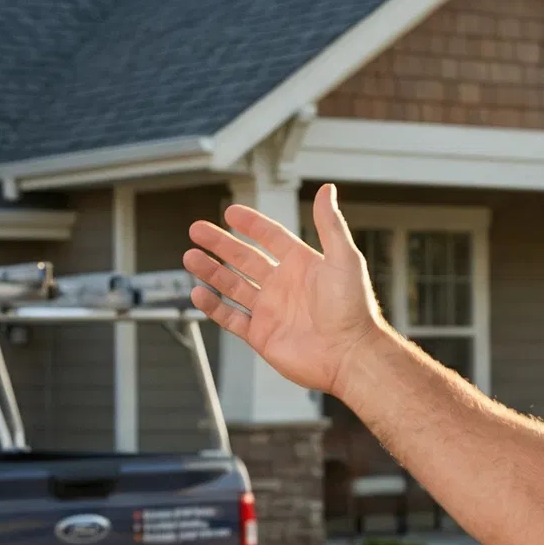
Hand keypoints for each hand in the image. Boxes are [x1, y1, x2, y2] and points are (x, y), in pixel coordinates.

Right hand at [183, 184, 387, 396]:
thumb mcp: (344, 258)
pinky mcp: (262, 335)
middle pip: (245, 259)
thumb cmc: (354, 308)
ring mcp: (272, 311)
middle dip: (220, 244)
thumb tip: (327, 189)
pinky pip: (231, 318)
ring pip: (233, 286)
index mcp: (303, 265)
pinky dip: (214, 306)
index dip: (252, 224)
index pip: (272, 238)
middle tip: (197, 230)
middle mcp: (285, 286)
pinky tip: (199, 293)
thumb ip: (330, 223)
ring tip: (190, 257)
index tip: (231, 212)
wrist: (350, 355)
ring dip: (211, 272)